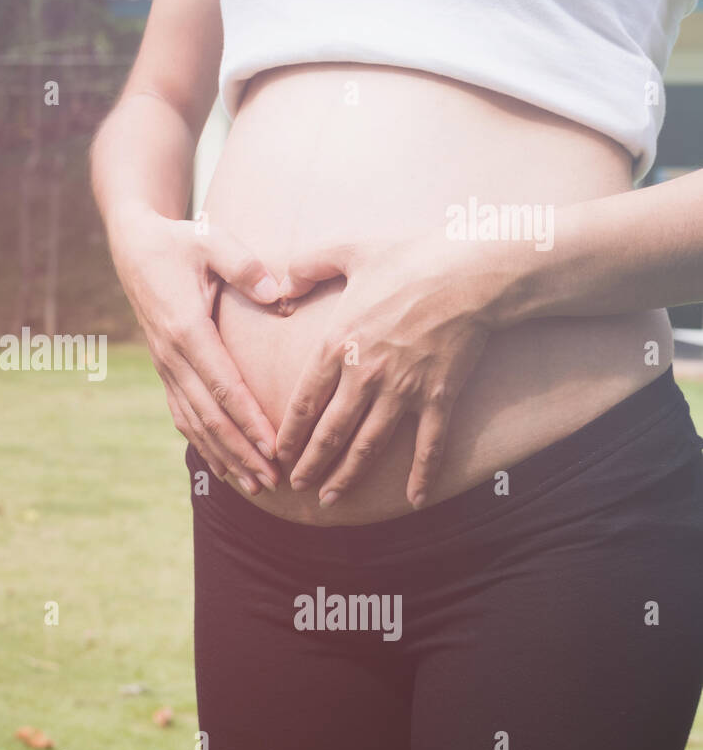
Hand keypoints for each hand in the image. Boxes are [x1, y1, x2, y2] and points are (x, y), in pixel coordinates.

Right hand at [107, 204, 283, 493]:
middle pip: (210, 415)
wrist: (134, 246)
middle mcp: (172, 355)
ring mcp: (166, 366)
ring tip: (256, 484)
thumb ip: (244, 265)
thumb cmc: (180, 241)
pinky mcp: (166, 369)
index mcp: (186, 328)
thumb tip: (276, 291)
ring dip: (225, 455)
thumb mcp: (212, 240)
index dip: (248, 419)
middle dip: (242, 450)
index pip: (222, 385)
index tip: (274, 446)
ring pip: (195, 422)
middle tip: (272, 480)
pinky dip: (204, 444)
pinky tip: (224, 466)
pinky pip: (183, 414)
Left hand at [272, 235, 493, 508]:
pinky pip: (428, 444)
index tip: (277, 453)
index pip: (304, 400)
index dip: (289, 432)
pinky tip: (413, 499)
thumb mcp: (348, 250)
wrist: (474, 271)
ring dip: (347, 476)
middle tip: (295, 486)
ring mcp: (404, 390)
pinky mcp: (440, 397)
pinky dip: (421, 474)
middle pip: (331, 432)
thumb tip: (278, 283)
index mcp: (338, 344)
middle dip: (310, 464)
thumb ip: (306, 266)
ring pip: (368, 445)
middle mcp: (366, 375)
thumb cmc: (411, 257)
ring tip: (330, 499)